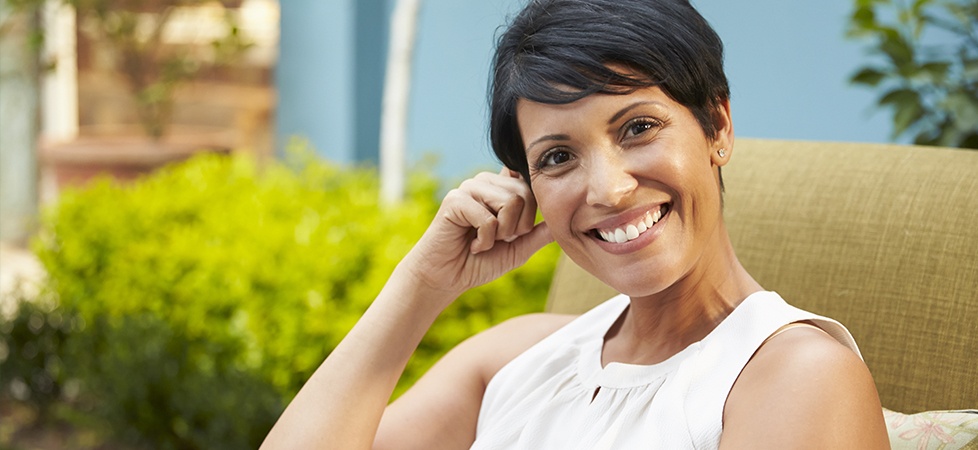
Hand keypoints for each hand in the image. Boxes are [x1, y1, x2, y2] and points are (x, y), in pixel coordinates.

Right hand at [401, 167, 553, 299]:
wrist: (447, 278)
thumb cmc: (479, 262)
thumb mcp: (518, 249)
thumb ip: (539, 234)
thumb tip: (564, 220)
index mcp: (500, 188)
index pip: (530, 182)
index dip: (532, 209)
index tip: (519, 232)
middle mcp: (486, 182)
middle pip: (525, 193)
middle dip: (519, 226)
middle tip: (499, 240)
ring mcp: (469, 188)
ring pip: (511, 201)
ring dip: (502, 233)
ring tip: (485, 241)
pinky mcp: (455, 200)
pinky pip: (488, 218)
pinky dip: (485, 240)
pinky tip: (472, 245)